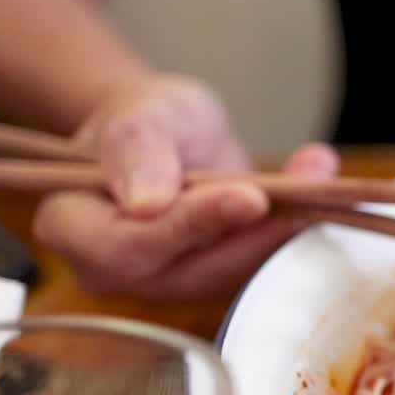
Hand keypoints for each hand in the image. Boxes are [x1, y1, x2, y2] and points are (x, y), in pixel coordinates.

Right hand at [33, 75, 338, 297]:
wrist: (172, 133)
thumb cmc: (145, 120)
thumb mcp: (138, 113)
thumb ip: (136, 149)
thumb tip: (148, 203)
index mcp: (75, 231)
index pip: (128, 247)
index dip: (191, 227)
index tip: (247, 197)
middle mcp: (119, 271)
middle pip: (191, 269)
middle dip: (255, 231)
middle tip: (308, 184)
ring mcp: (171, 280)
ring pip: (235, 268)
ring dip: (286, 225)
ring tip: (318, 171)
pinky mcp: (217, 277)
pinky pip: (259, 259)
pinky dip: (295, 221)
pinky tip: (320, 178)